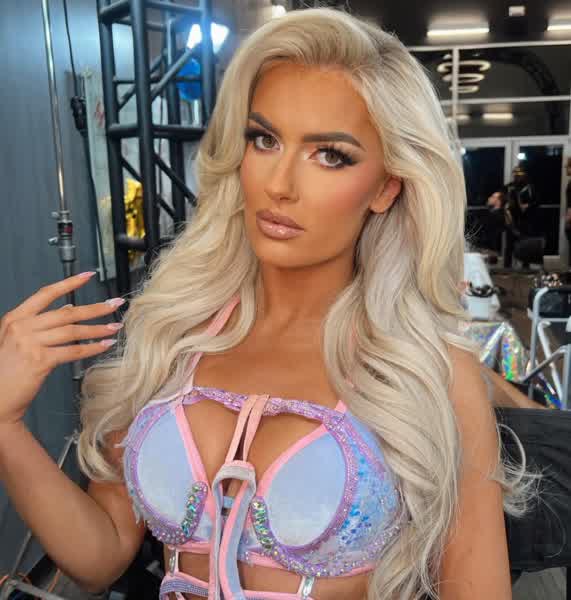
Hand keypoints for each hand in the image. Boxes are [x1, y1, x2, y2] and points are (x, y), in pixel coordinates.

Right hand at [0, 272, 124, 425]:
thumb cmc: (6, 371)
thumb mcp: (18, 339)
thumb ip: (42, 323)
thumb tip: (68, 308)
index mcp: (15, 318)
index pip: (46, 293)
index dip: (69, 283)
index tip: (88, 276)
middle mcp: (21, 327)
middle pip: (66, 313)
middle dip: (95, 308)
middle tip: (115, 304)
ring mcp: (30, 343)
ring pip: (73, 331)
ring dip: (98, 329)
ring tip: (115, 327)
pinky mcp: (40, 361)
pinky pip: (74, 351)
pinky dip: (92, 348)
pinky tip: (104, 345)